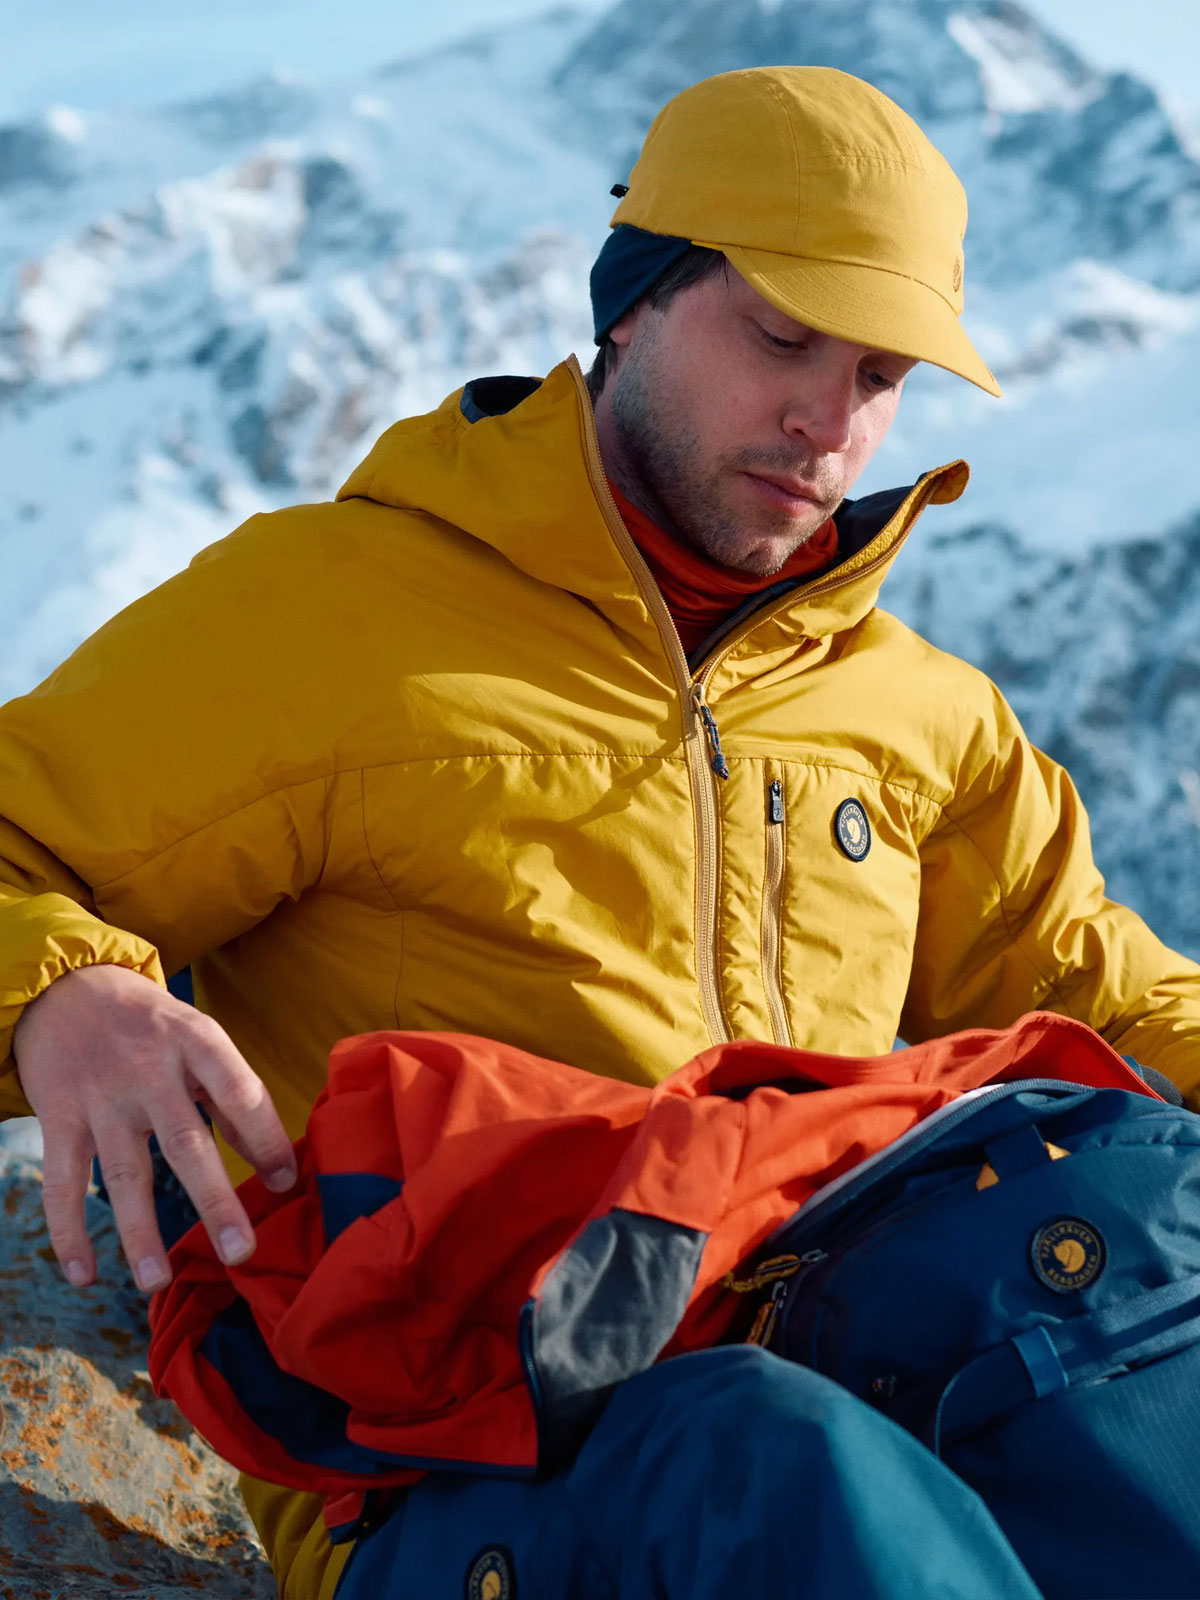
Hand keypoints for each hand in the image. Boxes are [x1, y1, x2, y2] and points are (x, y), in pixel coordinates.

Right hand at [12, 964, 297, 1290]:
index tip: (285, 1184)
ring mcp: (101, 1095)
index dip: (267, 1140)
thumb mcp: (198, 1038)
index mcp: (197, 1041)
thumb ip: (231, 1094)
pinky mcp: (58, 1115)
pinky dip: (70, 1231)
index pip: (241, 1094)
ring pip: (124, 1173)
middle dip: (215, 1201)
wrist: (65, 985)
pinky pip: (63, 1181)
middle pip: (187, 1142)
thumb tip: (273, 1163)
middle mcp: (149, 1068)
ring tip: (156, 1283)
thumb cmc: (150, 1024)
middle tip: (240, 1252)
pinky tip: (84, 1274)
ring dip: (140, 1233)